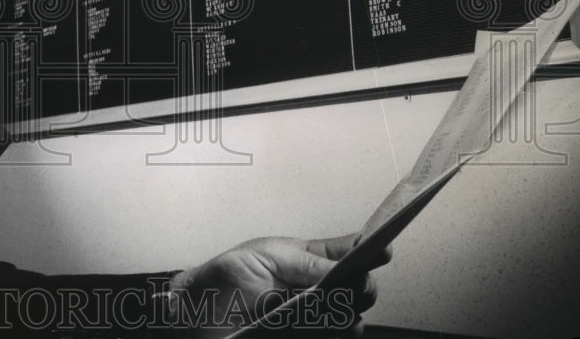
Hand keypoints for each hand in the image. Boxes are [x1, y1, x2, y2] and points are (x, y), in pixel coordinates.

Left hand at [169, 234, 388, 336]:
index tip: (382, 250)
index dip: (368, 250)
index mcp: (308, 259)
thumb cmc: (227, 277)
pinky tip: (324, 325)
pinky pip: (332, 335)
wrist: (198, 310)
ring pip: (351, 320)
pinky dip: (335, 330)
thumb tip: (343, 267)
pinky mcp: (307, 336)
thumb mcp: (265, 256)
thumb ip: (306, 262)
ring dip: (347, 313)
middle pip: (359, 289)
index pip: (349, 252)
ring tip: (331, 307)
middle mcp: (317, 289)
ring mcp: (314, 318)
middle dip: (363, 286)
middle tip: (356, 284)